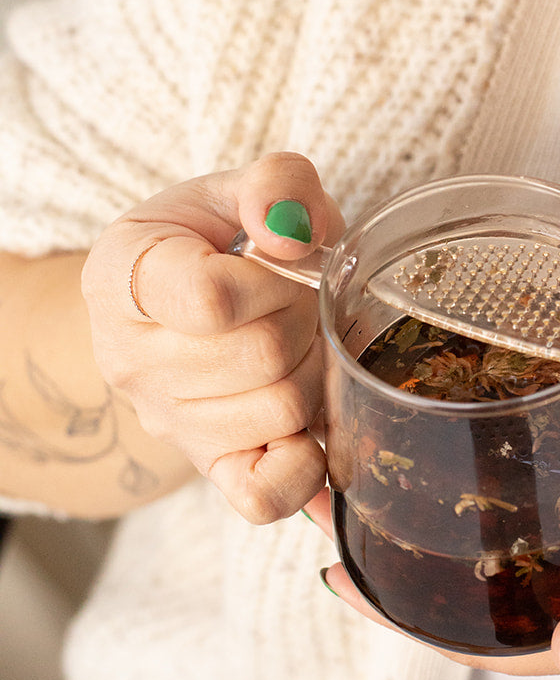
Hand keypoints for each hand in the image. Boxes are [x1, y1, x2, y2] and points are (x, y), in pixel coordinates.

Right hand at [82, 153, 343, 522]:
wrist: (173, 304)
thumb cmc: (211, 242)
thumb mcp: (235, 189)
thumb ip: (276, 183)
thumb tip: (293, 233)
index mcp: (123, 279)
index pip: (211, 301)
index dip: (273, 280)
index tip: (279, 260)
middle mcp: (131, 362)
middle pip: (263, 357)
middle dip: (307, 319)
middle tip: (300, 300)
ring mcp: (169, 423)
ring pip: (283, 411)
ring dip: (316, 370)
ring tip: (300, 342)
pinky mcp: (211, 467)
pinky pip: (265, 496)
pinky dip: (308, 465)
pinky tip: (315, 425)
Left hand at [313, 470, 559, 679]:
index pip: (468, 640)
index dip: (395, 612)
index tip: (328, 566)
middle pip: (467, 594)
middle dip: (396, 553)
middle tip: (329, 483)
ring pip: (499, 554)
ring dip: (436, 516)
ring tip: (375, 452)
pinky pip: (544, 515)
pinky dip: (497, 488)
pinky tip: (466, 436)